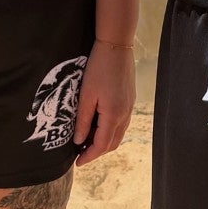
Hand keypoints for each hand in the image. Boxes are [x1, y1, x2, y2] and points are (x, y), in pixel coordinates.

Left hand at [73, 38, 134, 165]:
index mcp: (114, 115)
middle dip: (97, 152)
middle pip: (113, 143)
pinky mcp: (130, 99)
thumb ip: (83, 121)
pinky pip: (121, 123)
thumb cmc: (98, 68)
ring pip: (118, 134)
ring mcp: (130, 106)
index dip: (89, 156)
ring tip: (87, 140)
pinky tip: (98, 125)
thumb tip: (79, 141)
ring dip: (104, 142)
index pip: (101, 145)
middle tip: (80, 153)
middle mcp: (125, 114)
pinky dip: (110, 130)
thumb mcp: (86, 95)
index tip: (77, 162)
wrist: (116, 45)